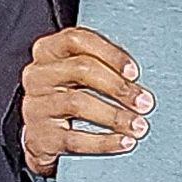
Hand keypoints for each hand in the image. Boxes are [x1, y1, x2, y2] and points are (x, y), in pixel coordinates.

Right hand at [18, 27, 151, 176]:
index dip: (110, 53)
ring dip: (115, 116)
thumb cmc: (71, 95)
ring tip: (139, 125)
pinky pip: (75, 139)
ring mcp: (36, 106)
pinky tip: (124, 142)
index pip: (77, 39)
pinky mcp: (41, 136)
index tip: (134, 71)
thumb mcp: (78, 73)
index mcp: (48, 51)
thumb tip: (144, 73)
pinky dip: (104, 141)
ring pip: (78, 103)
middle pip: (81, 69)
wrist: (44, 136)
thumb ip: (102, 63)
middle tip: (145, 102)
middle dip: (119, 86)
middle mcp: (38, 75)